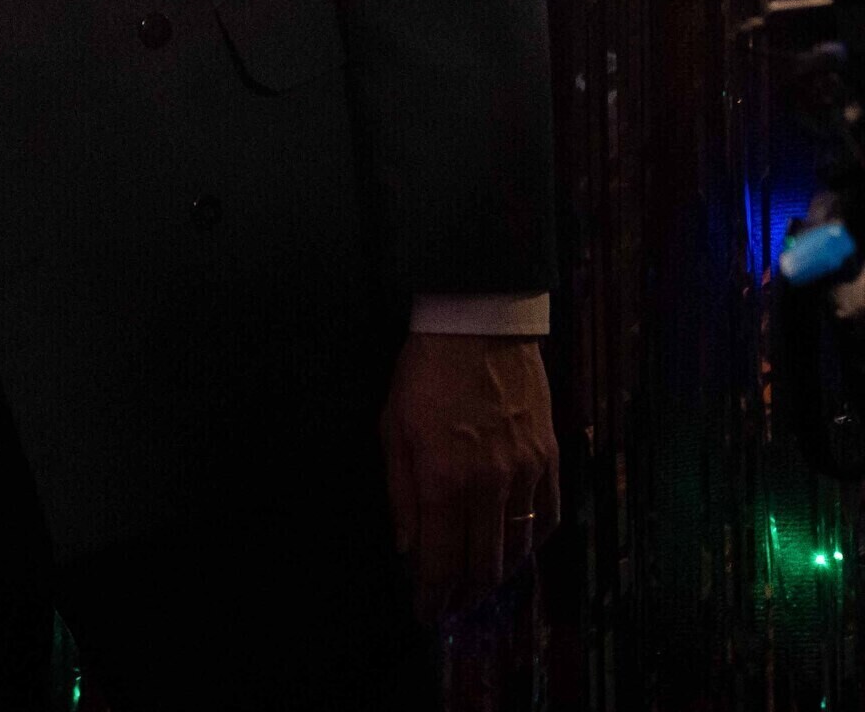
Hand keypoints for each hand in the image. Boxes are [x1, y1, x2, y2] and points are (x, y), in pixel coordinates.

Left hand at [380, 331, 559, 620]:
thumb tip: (408, 547)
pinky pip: (547, 517)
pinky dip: (530, 543)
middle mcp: (489, 484)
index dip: (432, 593)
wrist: (479, 329)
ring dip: (498, 575)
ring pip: (517, 547)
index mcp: (443, 479)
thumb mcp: (392, 430)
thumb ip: (400, 495)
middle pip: (482, 563)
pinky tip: (516, 551)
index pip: (440, 558)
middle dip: (464, 594)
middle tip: (451, 608)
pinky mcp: (549, 460)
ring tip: (478, 588)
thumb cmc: (424, 376)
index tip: (425, 613)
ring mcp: (526, 474)